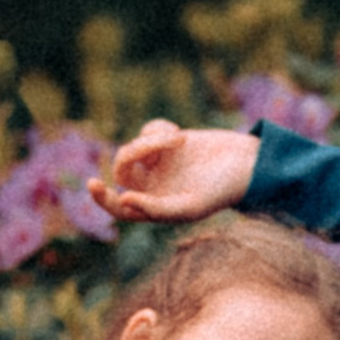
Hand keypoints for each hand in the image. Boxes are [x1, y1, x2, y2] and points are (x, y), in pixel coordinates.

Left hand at [89, 120, 260, 224]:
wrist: (245, 163)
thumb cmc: (221, 191)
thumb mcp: (190, 205)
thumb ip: (157, 209)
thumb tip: (125, 201)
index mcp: (154, 209)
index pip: (119, 207)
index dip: (103, 199)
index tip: (94, 184)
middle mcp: (152, 187)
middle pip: (123, 169)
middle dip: (135, 153)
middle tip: (155, 144)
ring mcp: (157, 163)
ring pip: (134, 148)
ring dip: (153, 140)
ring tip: (179, 138)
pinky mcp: (164, 142)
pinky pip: (147, 131)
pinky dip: (160, 130)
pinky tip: (180, 135)